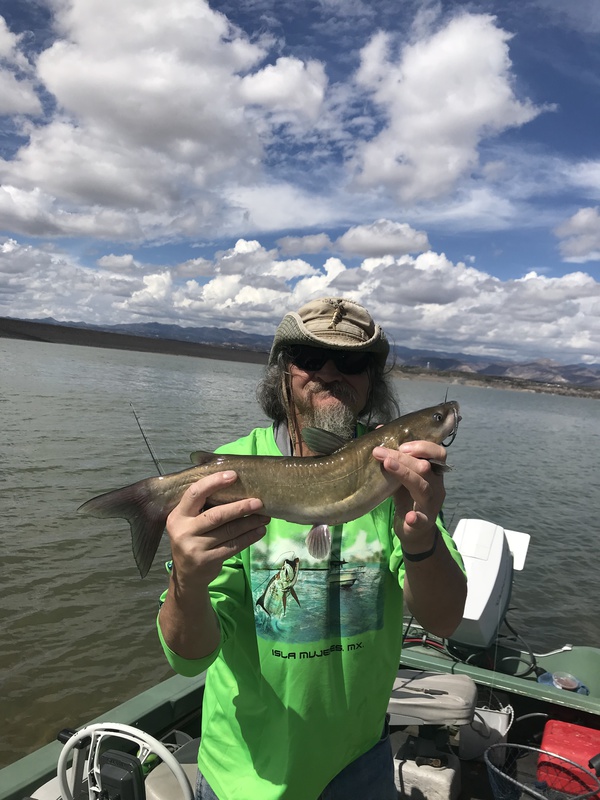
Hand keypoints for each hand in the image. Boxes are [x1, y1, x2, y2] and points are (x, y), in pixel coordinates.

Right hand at [166, 470, 269, 587]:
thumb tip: (233, 485)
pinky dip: (249, 538)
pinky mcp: (207, 560)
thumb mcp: (189, 522)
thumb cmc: (192, 539)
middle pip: (216, 515)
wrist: (186, 575)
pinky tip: (259, 531)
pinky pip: (233, 546)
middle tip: (259, 502)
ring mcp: (195, 547)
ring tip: (264, 517)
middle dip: (240, 507)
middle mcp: (183, 530)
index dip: (214, 482)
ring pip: (228, 531)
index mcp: (178, 515)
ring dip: (249, 523)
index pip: (194, 493)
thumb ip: (202, 507)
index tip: (233, 475)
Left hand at [372, 440, 446, 549]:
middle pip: (425, 467)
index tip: (400, 444)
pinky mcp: (424, 523)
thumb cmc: (408, 496)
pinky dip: (416, 517)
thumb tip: (379, 429)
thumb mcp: (402, 475)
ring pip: (423, 487)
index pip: (437, 452)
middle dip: (402, 457)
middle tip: (379, 452)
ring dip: (405, 475)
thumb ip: (395, 456)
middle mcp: (436, 485)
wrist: (414, 530)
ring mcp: (431, 504)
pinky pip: (422, 520)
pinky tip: (409, 516)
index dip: (421, 446)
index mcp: (433, 472)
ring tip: (387, 466)